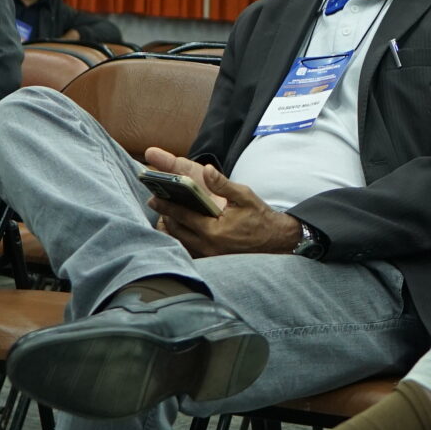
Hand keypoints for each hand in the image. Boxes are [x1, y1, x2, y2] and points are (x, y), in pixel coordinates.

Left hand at [143, 147, 298, 257]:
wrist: (277, 241)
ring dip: (171, 229)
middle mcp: (208, 246)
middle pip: (176, 231)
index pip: (182, 216)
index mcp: (214, 230)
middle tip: (156, 203)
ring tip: (163, 215)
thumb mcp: (244, 196)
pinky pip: (189, 249)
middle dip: (165, 217)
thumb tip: (207, 169)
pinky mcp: (212, 260)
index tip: (153, 198)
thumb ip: (223, 184)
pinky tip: (178, 229)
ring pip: (180, 242)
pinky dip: (181, 239)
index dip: (166, 206)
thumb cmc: (260, 217)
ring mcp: (210, 256)